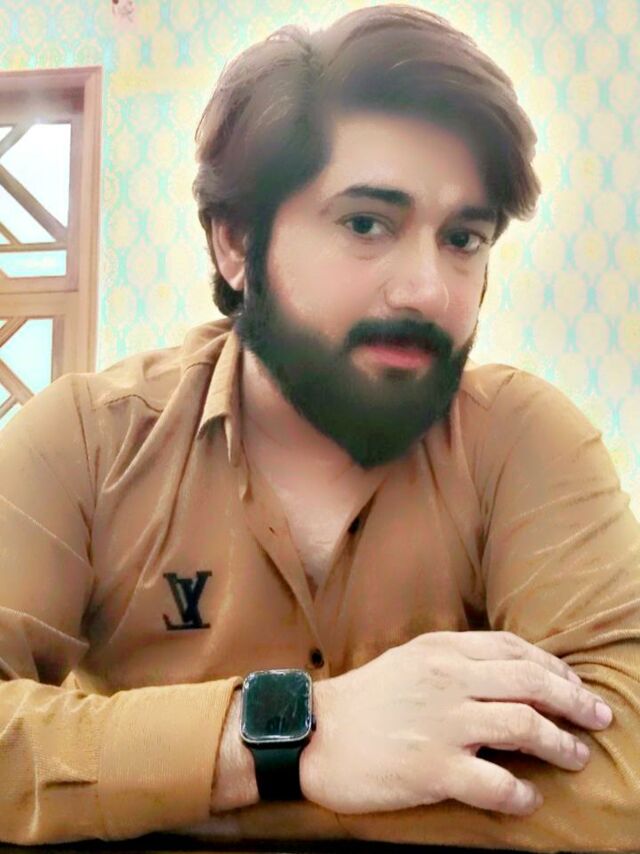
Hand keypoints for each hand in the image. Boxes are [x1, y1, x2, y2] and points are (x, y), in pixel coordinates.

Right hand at [300, 630, 612, 816]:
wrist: (313, 734)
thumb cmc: (363, 698)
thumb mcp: (410, 660)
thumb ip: (455, 661)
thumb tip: (506, 674)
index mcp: (442, 650)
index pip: (515, 650)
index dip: (553, 667)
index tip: (574, 685)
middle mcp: (448, 681)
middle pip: (532, 683)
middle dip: (574, 701)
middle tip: (599, 716)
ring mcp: (442, 724)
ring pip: (524, 727)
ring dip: (561, 745)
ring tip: (577, 756)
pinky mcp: (432, 769)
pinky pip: (495, 784)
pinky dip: (520, 794)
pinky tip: (528, 799)